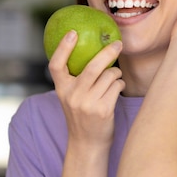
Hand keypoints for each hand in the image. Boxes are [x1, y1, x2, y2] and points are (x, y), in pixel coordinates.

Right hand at [48, 30, 124, 145]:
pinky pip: (116, 86)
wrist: (87, 144)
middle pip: (92, 67)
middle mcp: (72, 96)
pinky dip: (120, 83)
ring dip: (116, 73)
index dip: (63, 48)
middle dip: (108, 52)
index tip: (72, 32)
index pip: (56, 65)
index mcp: (62, 90)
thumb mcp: (70, 97)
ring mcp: (87, 104)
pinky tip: (117, 87)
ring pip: (109, 76)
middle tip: (118, 44)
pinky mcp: (103, 110)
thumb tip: (92, 51)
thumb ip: (75, 80)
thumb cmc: (81, 116)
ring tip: (114, 77)